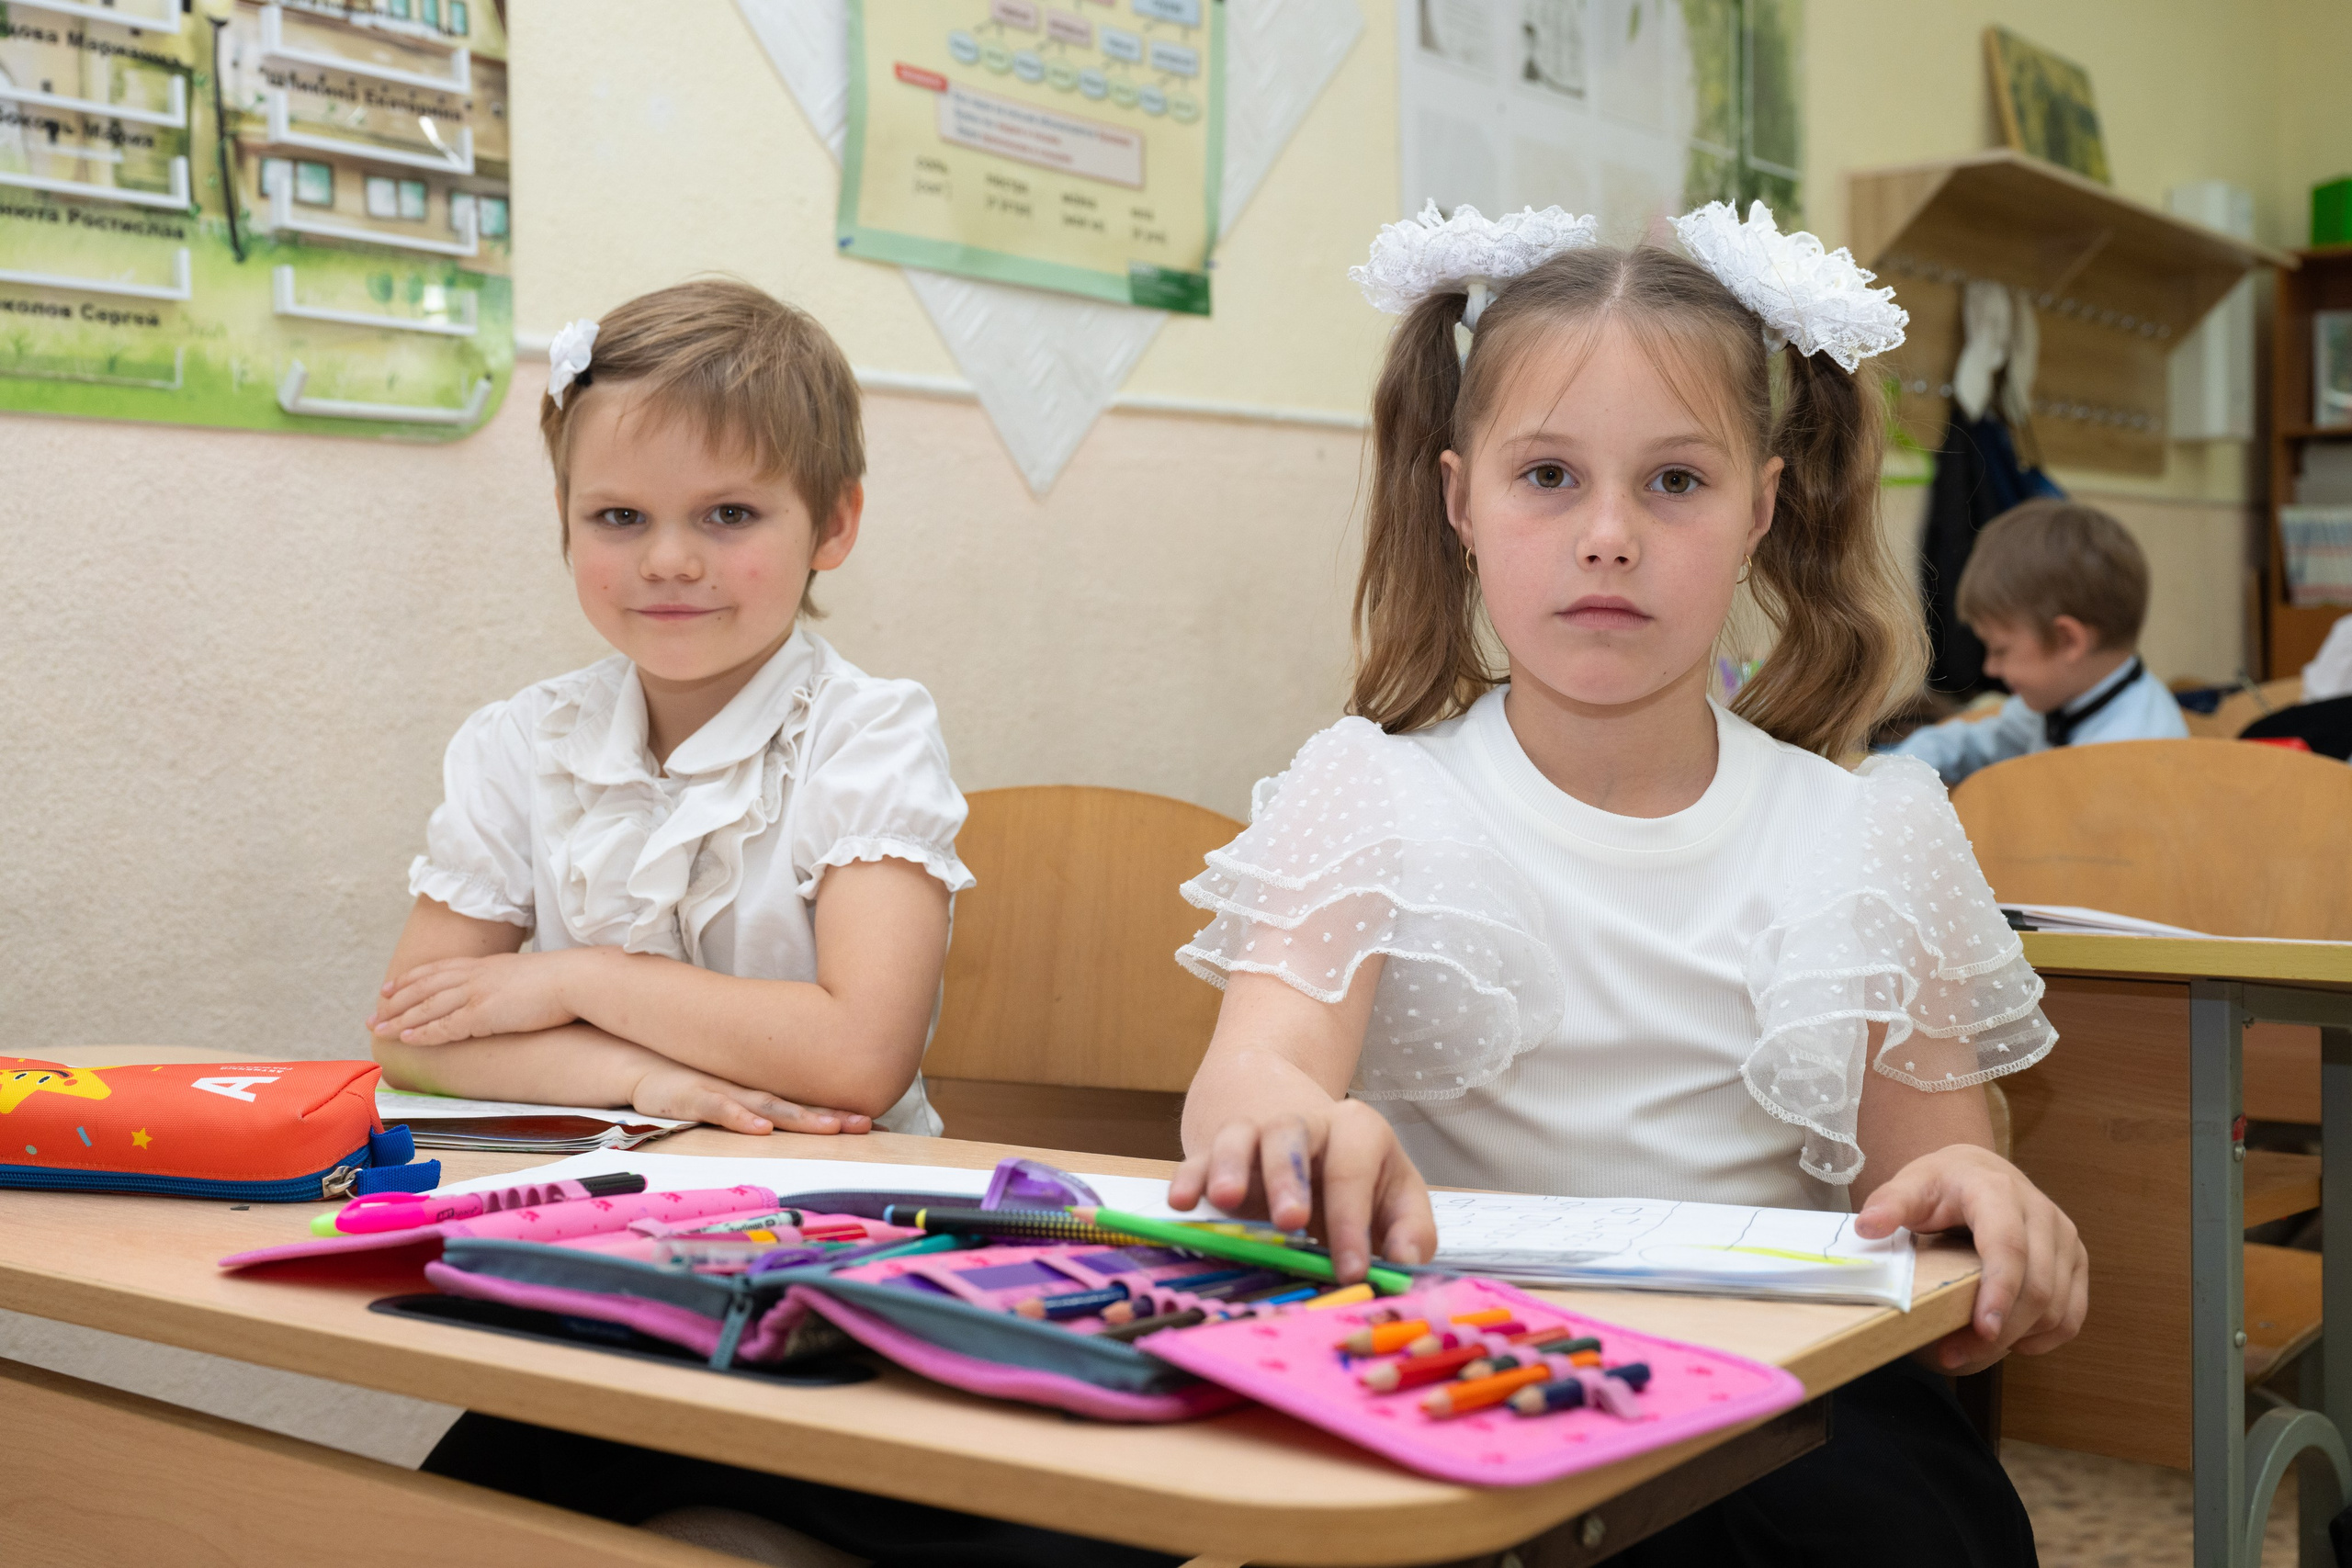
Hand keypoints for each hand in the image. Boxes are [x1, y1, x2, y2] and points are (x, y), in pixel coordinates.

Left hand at [369, 950, 584, 1043]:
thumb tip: (506, 994)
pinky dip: (422, 1032)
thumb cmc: (564, 980)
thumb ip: (508, 982)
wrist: (578, 979)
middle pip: (423, 987)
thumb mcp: (527, 974)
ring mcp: (477, 993)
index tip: (389, 989)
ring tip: (378, 1030)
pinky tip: (406, 1038)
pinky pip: (444, 1025)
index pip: (436, 969)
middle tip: (372, 1015)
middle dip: (394, 1002)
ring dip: (399, 1019)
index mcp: (484, 965)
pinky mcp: (484, 1014)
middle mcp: (474, 975)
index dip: (409, 980)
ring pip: (426, 1006)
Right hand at [630, 1059, 873, 1136]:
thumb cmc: (689, 1083)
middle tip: (867, 1124)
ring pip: (767, 1105)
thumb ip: (762, 1107)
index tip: (877, 1126)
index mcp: (759, 1091)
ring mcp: (722, 1091)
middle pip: (797, 1105)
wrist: (638, 1063)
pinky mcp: (691, 1098)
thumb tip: (798, 1123)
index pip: (807, 1104)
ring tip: (831, 1127)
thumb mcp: (729, 1096)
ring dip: (799, 1117)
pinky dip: (740, 1118)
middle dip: (833, 1116)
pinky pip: (718, 1109)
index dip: (839, 1114)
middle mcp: (748, 1090)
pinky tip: (761, 1128)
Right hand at [1168, 1099, 1435, 1283]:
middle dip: (1290, 1177)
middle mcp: (1304, 1125)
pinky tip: (1182, 1202)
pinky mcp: (1217, 1153)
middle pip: (1292, 1135)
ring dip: (1232, 1166)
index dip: (1354, 1222)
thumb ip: (1410, 1229)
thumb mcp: (1395, 1195)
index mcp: (1356, 1132)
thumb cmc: (1354, 1179)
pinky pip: (1199, 1158)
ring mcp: (1254, 1134)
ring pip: (1241, 1135)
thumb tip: (1406, 1260)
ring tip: (1226, 1200)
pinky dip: (1189, 1178)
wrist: (1300, 1130)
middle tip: (1291, 1221)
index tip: (1351, 1271)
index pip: (1353, 1170)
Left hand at [1855, 1143, 2086, 1376]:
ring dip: (2018, 1338)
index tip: (1983, 1329)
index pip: (2008, 1247)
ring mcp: (2065, 1238)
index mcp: (1998, 1192)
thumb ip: (1889, 1204)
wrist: (1979, 1171)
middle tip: (1951, 1355)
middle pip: (2037, 1286)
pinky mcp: (2075, 1260)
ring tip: (1971, 1350)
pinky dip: (2045, 1337)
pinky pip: (2072, 1313)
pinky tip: (2012, 1343)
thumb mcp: (1910, 1185)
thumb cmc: (1941, 1183)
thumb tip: (1867, 1227)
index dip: (2000, 1292)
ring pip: (2057, 1305)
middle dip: (1999, 1330)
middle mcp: (2042, 1213)